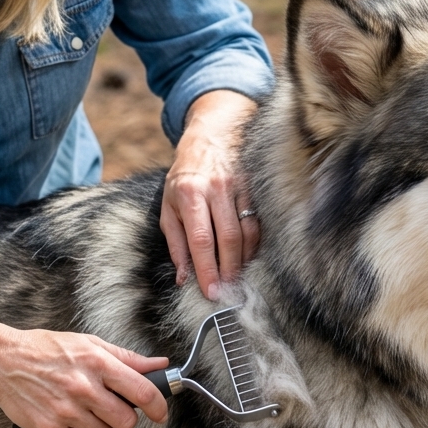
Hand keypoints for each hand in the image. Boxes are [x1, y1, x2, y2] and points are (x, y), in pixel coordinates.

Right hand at [0, 329, 168, 427]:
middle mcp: (83, 388)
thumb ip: (126, 358)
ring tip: (84, 409)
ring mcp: (65, 410)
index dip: (158, 406)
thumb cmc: (46, 350)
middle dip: (124, 417)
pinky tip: (68, 417)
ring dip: (100, 426)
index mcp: (97, 363)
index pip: (142, 391)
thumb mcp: (88, 344)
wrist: (1, 361)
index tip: (160, 413)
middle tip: (111, 407)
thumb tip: (159, 365)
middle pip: (126, 421)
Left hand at [160, 90, 257, 298]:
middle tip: (228, 291)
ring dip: (244, 260)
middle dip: (229, 270)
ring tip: (237, 278)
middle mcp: (216, 189)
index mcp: (190, 194)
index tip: (211, 291)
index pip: (200, 239)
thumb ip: (175, 243)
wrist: (212, 135)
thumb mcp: (169, 206)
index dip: (207, 269)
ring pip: (248, 232)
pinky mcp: (255, 188)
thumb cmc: (185, 177)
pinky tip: (248, 259)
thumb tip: (183, 278)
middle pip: (228, 239)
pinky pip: (259, 223)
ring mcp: (239, 187)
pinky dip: (255, 246)